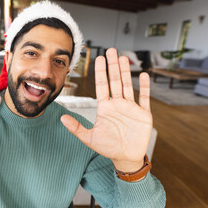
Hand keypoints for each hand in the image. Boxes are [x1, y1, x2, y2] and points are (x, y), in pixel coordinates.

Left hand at [61, 48, 152, 171]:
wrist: (125, 157)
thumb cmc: (108, 147)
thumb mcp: (89, 138)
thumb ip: (76, 128)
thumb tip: (62, 118)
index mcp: (105, 107)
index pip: (102, 85)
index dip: (101, 72)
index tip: (99, 58)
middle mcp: (118, 104)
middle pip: (115, 81)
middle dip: (113, 66)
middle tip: (111, 50)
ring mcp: (131, 107)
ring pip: (128, 85)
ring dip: (126, 72)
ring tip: (124, 58)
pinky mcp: (143, 114)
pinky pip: (145, 98)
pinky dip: (145, 87)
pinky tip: (143, 75)